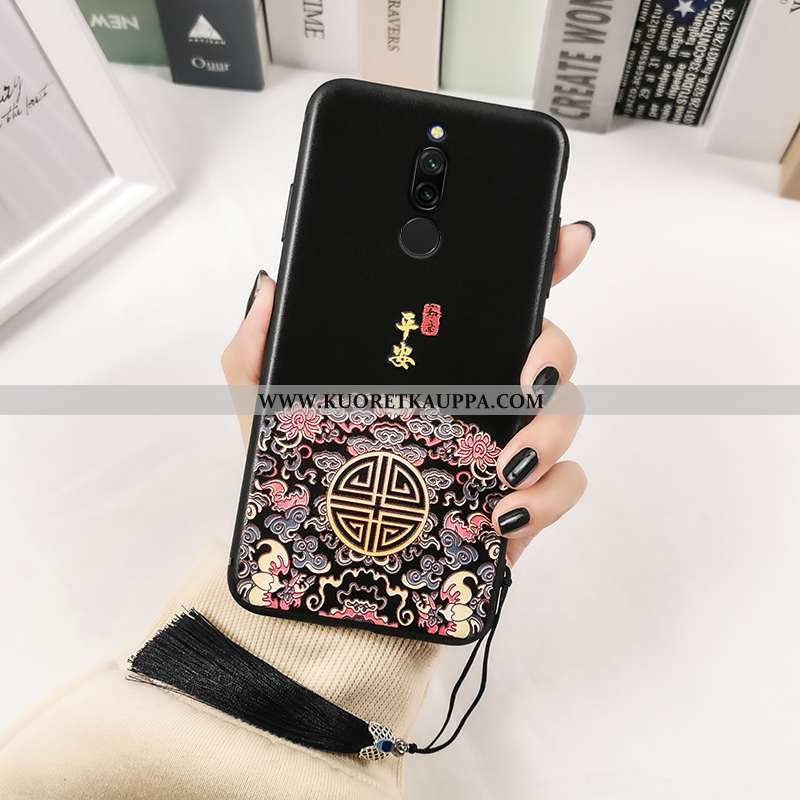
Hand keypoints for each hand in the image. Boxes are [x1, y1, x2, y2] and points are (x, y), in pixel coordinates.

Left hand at [222, 222, 592, 565]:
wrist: (328, 575)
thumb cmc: (304, 489)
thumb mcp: (271, 416)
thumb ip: (258, 353)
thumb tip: (269, 291)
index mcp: (432, 363)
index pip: (491, 301)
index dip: (540, 262)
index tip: (566, 240)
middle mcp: (478, 394)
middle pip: (547, 349)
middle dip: (556, 351)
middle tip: (530, 377)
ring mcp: (504, 446)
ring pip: (565, 412)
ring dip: (552, 430)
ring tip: (506, 463)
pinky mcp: (520, 501)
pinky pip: (565, 485)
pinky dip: (550, 495)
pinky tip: (505, 512)